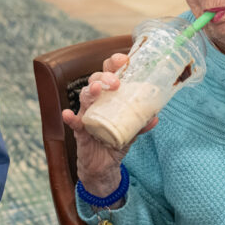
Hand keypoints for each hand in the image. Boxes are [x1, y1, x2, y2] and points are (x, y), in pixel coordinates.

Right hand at [60, 52, 156, 198]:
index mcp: (109, 96)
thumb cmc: (115, 140)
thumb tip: (155, 116)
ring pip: (84, 96)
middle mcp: (96, 101)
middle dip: (104, 76)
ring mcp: (86, 114)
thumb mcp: (132, 131)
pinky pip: (73, 122)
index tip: (124, 59)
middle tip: (116, 82)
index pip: (109, 73)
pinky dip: (70, 117)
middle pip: (95, 80)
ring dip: (90, 91)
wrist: (104, 165)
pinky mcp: (80, 130)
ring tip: (97, 89)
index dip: (114, 63)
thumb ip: (141, 123)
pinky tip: (69, 114)